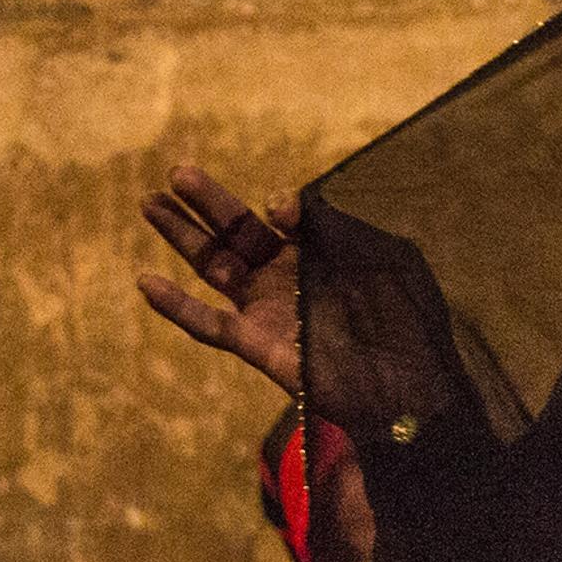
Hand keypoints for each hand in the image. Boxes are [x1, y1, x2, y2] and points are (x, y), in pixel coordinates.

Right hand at [135, 163, 379, 561]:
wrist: (414, 388)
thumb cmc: (407, 320)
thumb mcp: (379, 257)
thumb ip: (329, 225)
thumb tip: (277, 206)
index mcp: (318, 254)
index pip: (280, 218)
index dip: (278, 207)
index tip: (280, 208)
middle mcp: (287, 278)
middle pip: (235, 232)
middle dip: (204, 203)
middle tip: (173, 173)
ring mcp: (268, 311)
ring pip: (214, 267)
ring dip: (182, 236)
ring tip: (149, 203)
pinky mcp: (257, 345)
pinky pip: (208, 325)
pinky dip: (176, 306)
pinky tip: (147, 282)